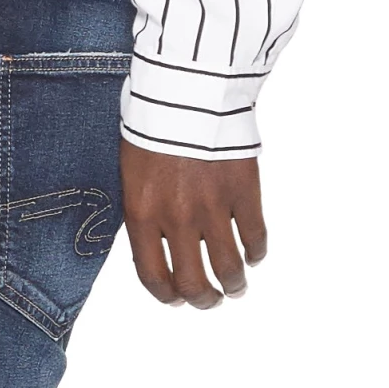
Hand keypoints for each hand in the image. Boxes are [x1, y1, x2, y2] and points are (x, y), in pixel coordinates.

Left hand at [120, 141, 266, 310]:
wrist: (187, 86)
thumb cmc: (152, 124)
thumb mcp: (132, 173)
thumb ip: (144, 212)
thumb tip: (160, 245)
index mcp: (143, 216)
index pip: (153, 276)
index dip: (167, 296)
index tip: (176, 300)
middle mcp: (177, 219)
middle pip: (192, 282)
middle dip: (203, 300)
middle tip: (211, 300)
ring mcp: (213, 207)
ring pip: (228, 267)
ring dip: (233, 284)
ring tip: (237, 287)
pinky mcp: (244, 190)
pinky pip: (255, 235)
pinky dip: (257, 251)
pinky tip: (255, 254)